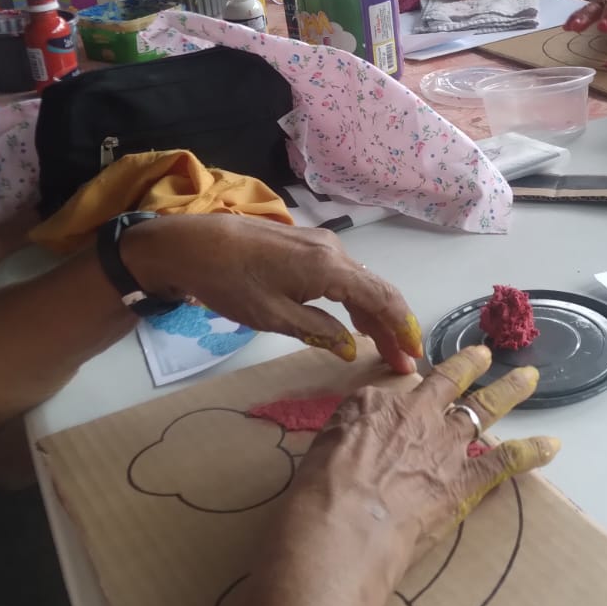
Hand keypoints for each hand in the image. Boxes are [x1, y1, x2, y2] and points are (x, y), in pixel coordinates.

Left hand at [124, 214, 424, 373]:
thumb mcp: (273, 317)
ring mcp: (321, 244)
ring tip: (382, 347)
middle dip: (392, 326)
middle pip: (377, 290)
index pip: (382, 298)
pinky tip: (354, 321)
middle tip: (400, 361)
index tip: (414, 354)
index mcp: (329, 268)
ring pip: (362, 282)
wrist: (192, 244)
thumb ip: (318, 331)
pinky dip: (356, 300)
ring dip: (374, 315)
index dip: (402, 327)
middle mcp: (334, 251)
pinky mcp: (307, 245)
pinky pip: (345, 275)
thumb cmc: (230, 282)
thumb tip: (352, 348)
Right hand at [297, 345, 558, 567]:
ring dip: (509, 391)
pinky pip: (507, 461)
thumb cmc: (319, 493)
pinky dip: (532, 452)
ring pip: (484, 409)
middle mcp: (417, 415)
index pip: (394, 392)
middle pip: (448, 382)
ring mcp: (447, 446)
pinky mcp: (467, 480)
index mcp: (376, 405)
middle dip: (468, 366)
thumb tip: (359, 439)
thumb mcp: (320, 449)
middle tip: (484, 354)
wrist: (346, 526)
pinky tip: (552, 446)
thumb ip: (348, 435)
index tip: (404, 403)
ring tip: (528, 377)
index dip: (401, 399)